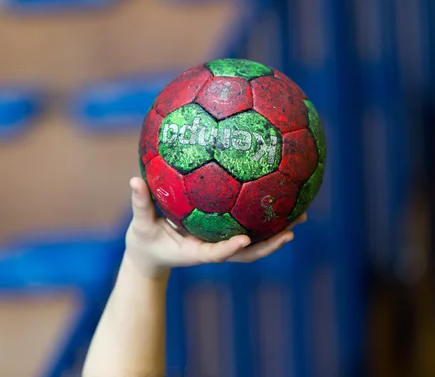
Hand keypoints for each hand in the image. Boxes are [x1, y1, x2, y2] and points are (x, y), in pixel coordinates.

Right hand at [124, 177, 306, 277]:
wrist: (149, 255)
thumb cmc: (144, 241)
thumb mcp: (139, 224)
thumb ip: (139, 203)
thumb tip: (133, 180)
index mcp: (195, 252)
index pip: (215, 253)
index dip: (230, 248)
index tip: (245, 240)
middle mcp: (213, 249)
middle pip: (247, 252)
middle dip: (270, 243)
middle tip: (293, 228)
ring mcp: (220, 245)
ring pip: (253, 243)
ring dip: (276, 232)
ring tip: (300, 215)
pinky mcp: (221, 237)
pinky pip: (246, 229)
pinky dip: (263, 220)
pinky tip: (278, 201)